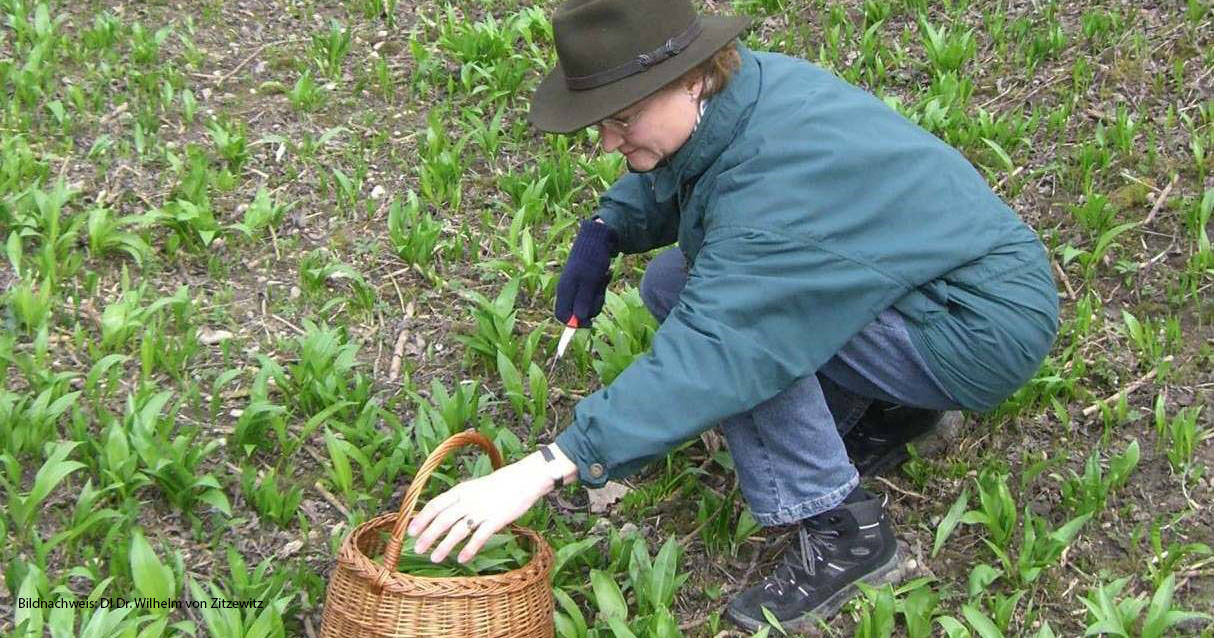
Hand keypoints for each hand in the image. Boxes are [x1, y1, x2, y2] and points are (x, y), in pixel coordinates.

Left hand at [406, 454, 553, 563]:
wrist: (524, 479)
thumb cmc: (497, 486)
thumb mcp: (473, 488)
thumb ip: (458, 500)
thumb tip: (440, 514)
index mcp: (461, 491)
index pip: (435, 504)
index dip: (422, 519)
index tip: (411, 532)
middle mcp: (468, 500)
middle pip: (443, 519)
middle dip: (428, 535)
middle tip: (417, 550)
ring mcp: (482, 510)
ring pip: (458, 530)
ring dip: (444, 545)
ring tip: (434, 558)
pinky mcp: (497, 520)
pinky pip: (480, 537)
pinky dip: (469, 549)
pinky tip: (461, 559)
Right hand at [555, 219, 617, 327]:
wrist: (598, 238)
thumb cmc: (592, 258)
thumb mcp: (589, 281)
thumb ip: (583, 300)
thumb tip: (578, 320)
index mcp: (564, 289)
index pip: (562, 315)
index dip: (575, 323)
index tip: (590, 323)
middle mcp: (568, 289)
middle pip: (577, 312)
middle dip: (591, 307)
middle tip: (599, 294)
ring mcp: (577, 285)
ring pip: (588, 303)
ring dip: (599, 296)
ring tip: (603, 279)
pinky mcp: (586, 281)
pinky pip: (594, 293)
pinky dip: (601, 287)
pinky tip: (605, 275)